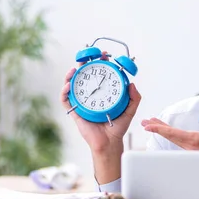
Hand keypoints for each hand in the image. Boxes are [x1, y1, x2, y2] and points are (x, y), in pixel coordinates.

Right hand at [61, 51, 141, 182]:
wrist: (109, 143)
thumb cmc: (118, 128)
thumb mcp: (129, 111)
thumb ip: (134, 98)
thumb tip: (132, 84)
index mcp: (102, 94)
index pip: (99, 75)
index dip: (100, 64)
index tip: (103, 55)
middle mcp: (90, 96)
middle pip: (84, 77)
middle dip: (83, 65)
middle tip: (87, 58)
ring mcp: (81, 103)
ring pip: (72, 85)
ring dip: (70, 76)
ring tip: (74, 69)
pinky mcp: (74, 112)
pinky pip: (65, 100)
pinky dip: (64, 92)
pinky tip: (68, 85)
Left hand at [141, 107, 198, 150]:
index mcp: (196, 141)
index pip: (173, 133)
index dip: (159, 128)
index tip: (148, 125)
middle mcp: (191, 147)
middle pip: (170, 136)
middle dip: (157, 128)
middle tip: (144, 122)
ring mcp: (191, 151)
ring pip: (173, 139)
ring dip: (163, 131)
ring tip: (152, 124)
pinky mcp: (194, 152)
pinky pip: (178, 142)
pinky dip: (170, 135)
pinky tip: (167, 132)